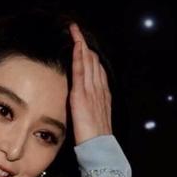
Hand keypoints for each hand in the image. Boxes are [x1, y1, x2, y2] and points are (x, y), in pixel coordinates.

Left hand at [69, 22, 112, 144]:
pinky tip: (76, 45)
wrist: (99, 147)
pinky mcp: (82, 95)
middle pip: (93, 61)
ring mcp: (91, 91)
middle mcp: (99, 89)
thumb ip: (89, 108)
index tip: (83, 43)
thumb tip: (82, 103)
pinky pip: (80, 71)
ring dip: (81, 45)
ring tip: (74, 30)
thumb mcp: (93, 118)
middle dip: (84, 44)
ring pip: (88, 62)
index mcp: (102, 94)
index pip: (96, 69)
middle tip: (76, 29)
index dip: (90, 55)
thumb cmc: (95, 138)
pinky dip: (79, 57)